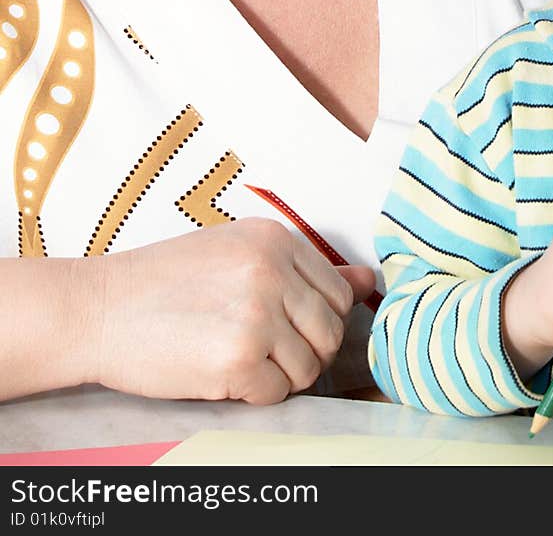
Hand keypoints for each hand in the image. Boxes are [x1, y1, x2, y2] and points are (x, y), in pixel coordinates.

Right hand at [86, 218, 377, 403]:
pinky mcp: (238, 359)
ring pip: (309, 367)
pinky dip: (255, 394)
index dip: (314, 318)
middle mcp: (272, 271)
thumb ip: (306, 270)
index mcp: (276, 239)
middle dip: (304, 350)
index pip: (337, 292)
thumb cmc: (165, 282)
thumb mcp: (237, 255)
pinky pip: (277, 394)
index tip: (283, 325)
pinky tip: (222, 373)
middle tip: (262, 349)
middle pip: (330, 331)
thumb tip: (369, 281)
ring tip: (239, 358)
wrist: (100, 308)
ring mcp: (257, 314)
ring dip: (280, 375)